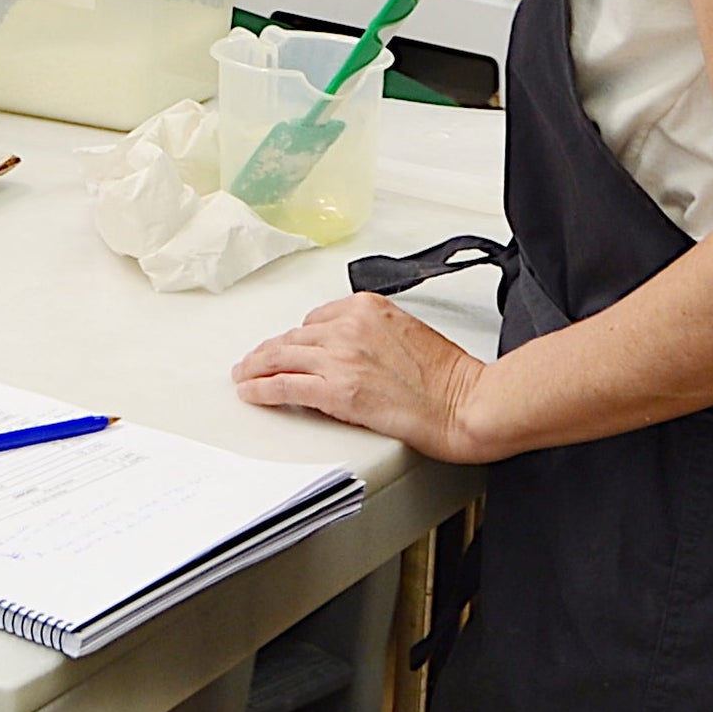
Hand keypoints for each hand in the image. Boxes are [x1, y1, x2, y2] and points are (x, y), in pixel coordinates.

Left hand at [233, 292, 498, 462]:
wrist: (468, 403)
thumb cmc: (450, 378)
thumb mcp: (405, 333)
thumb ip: (370, 334)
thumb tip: (346, 353)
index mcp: (366, 307)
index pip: (316, 320)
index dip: (299, 340)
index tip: (290, 349)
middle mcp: (348, 326)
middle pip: (293, 338)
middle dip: (270, 352)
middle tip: (253, 363)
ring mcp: (340, 358)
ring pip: (281, 358)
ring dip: (256, 368)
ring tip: (244, 377)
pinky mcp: (337, 390)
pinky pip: (285, 385)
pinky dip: (262, 389)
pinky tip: (251, 392)